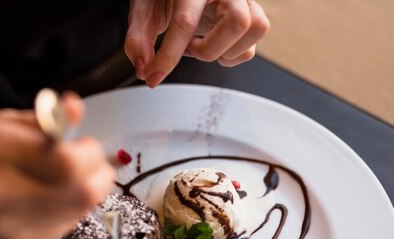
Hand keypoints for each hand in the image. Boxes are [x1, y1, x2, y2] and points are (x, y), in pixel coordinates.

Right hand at [0, 92, 114, 238]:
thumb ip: (43, 118)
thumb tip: (76, 107)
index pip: (69, 161)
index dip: (90, 153)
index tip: (85, 145)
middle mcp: (2, 191)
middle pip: (82, 192)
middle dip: (99, 175)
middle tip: (92, 165)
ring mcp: (8, 224)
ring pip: (78, 213)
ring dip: (87, 193)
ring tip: (72, 180)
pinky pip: (62, 228)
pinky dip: (69, 211)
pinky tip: (54, 199)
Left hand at [124, 0, 269, 86]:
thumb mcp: (144, 10)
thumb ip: (138, 38)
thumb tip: (143, 68)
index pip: (185, 21)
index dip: (168, 56)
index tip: (154, 76)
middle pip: (238, 22)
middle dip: (209, 49)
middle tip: (190, 49)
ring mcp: (242, 0)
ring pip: (255, 29)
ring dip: (226, 52)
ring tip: (202, 46)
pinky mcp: (249, 14)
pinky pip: (252, 44)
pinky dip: (232, 55)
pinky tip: (212, 46)